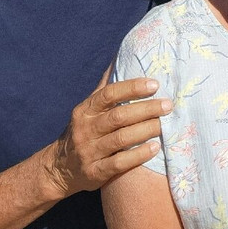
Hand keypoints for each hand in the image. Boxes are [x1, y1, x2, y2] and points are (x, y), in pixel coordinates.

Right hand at [43, 69, 169, 197]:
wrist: (59, 169)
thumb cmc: (84, 131)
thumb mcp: (88, 109)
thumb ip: (105, 87)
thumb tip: (120, 56)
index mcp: (85, 110)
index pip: (109, 94)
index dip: (132, 88)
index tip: (155, 84)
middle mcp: (86, 129)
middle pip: (118, 116)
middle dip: (146, 109)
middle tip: (168, 105)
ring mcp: (89, 151)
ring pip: (121, 139)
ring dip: (146, 130)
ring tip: (165, 124)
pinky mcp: (94, 172)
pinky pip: (119, 163)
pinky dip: (139, 155)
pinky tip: (155, 147)